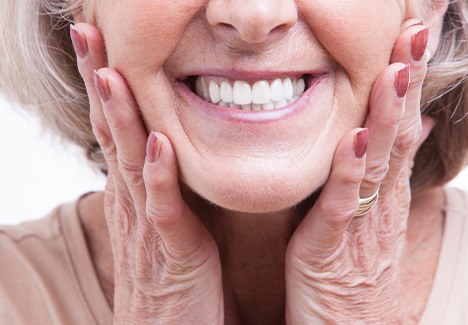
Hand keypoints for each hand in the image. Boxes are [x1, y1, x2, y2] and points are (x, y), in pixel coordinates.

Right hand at [70, 23, 223, 323]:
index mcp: (134, 193)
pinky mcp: (172, 253)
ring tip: (111, 73)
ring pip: (130, 163)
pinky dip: (159, 177)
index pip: (114, 129)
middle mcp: (133, 203)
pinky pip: (164, 210)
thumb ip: (162, 185)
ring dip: (120, 118)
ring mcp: (148, 227)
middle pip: (111, 133)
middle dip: (100, 83)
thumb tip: (164, 148)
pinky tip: (157, 145)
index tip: (101, 44)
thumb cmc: (170, 275)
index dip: (106, 86)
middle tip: (88, 33)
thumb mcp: (163, 221)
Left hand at [285, 21, 432, 322]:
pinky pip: (344, 204)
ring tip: (397, 68)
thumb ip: (387, 170)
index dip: (410, 78)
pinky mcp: (334, 246)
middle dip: (408, 80)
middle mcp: (381, 200)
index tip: (416, 33)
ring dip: (389, 113)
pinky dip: (351, 170)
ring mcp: (362, 222)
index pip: (402, 123)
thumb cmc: (355, 269)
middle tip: (419, 28)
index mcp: (385, 190)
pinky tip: (356, 138)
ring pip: (379, 160)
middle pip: (398, 131)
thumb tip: (410, 128)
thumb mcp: (375, 214)